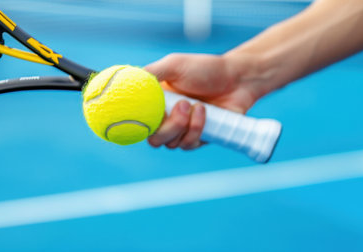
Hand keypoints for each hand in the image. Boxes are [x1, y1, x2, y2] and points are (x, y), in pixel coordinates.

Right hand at [145, 53, 259, 149]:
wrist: (237, 79)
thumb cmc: (206, 69)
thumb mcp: (175, 64)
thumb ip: (150, 73)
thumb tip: (125, 80)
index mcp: (154, 102)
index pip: (136, 121)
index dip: (134, 124)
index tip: (141, 118)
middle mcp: (165, 118)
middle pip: (153, 139)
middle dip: (168, 127)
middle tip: (184, 105)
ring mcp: (181, 130)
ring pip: (171, 144)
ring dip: (186, 126)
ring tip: (200, 106)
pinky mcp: (197, 138)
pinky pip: (189, 145)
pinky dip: (197, 129)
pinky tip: (206, 113)